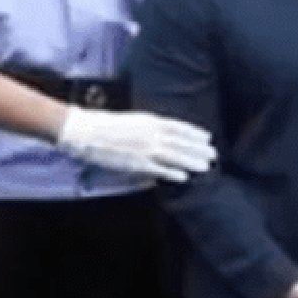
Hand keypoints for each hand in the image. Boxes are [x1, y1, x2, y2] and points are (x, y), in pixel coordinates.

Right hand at [56, 107, 215, 181]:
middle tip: (214, 154)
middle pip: (182, 142)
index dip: (195, 133)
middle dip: (200, 149)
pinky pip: (159, 169)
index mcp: (150, 121)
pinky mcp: (136, 163)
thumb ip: (148, 126)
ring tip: (206, 166)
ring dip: (193, 161)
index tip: (208, 137)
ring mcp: (145, 149)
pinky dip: (173, 173)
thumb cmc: (102, 124)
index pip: (179, 127)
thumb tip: (162, 131)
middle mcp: (152, 134)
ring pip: (176, 156)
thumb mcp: (131, 120)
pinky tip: (185, 177)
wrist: (83, 130)